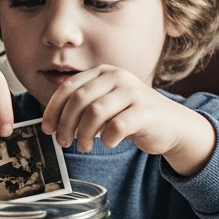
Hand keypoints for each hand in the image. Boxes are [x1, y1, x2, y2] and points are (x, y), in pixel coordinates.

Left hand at [42, 65, 215, 175]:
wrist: (171, 125)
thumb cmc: (131, 116)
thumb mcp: (104, 105)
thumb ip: (82, 107)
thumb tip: (52, 123)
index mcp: (103, 72)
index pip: (68, 88)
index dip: (54, 110)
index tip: (47, 129)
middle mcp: (117, 77)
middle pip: (79, 100)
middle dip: (66, 124)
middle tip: (63, 142)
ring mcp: (133, 92)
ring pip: (95, 112)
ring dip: (84, 134)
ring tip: (84, 146)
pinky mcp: (145, 110)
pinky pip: (117, 126)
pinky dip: (107, 138)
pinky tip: (108, 143)